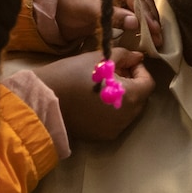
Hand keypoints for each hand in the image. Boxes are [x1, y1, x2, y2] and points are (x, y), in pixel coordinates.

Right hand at [32, 47, 153, 141]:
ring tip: (104, 88)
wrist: (43, 98)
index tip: (125, 64)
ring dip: (123, 99)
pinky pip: (115, 122)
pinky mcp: (101, 136)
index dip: (139, 71)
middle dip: (132, 84)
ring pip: (128, 112)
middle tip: (114, 73)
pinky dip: (111, 112)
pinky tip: (95, 103)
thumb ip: (124, 56)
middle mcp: (126, 117)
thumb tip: (138, 58)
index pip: (148, 83)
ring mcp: (114, 129)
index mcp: (130, 96)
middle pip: (140, 99)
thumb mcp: (99, 58)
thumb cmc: (71, 74)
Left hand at [56, 0, 162, 51]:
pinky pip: (136, 9)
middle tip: (159, 37)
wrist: (55, 4)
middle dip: (151, 18)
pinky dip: (143, 21)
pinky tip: (149, 34)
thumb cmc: (66, 0)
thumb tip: (135, 23)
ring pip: (142, 4)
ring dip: (150, 21)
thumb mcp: (85, 7)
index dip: (144, 12)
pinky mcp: (121, 0)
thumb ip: (110, 14)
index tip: (152, 29)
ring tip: (158, 39)